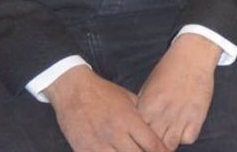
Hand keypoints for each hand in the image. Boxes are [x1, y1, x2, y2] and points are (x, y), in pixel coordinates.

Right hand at [45, 66, 170, 151]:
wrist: (74, 90)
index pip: (151, 143)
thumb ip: (142, 114)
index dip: (162, 151)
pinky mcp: (83, 149)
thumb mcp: (129, 98)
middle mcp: (116, 134)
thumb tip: (155, 126)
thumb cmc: (104, 92)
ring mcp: (99, 144)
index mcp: (130, 120)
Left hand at [137, 33, 219, 148]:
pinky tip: (182, 130)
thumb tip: (137, 125)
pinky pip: (189, 138)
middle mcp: (163, 114)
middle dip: (150, 146)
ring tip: (166, 140)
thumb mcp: (148, 87)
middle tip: (152, 144)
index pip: (137, 133)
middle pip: (152, 144)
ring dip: (167, 145)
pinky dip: (185, 137)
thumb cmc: (169, 69)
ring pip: (170, 145)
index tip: (137, 141)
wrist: (193, 56)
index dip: (136, 140)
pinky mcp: (197, 116)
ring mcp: (181, 116)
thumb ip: (143, 108)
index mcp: (147, 106)